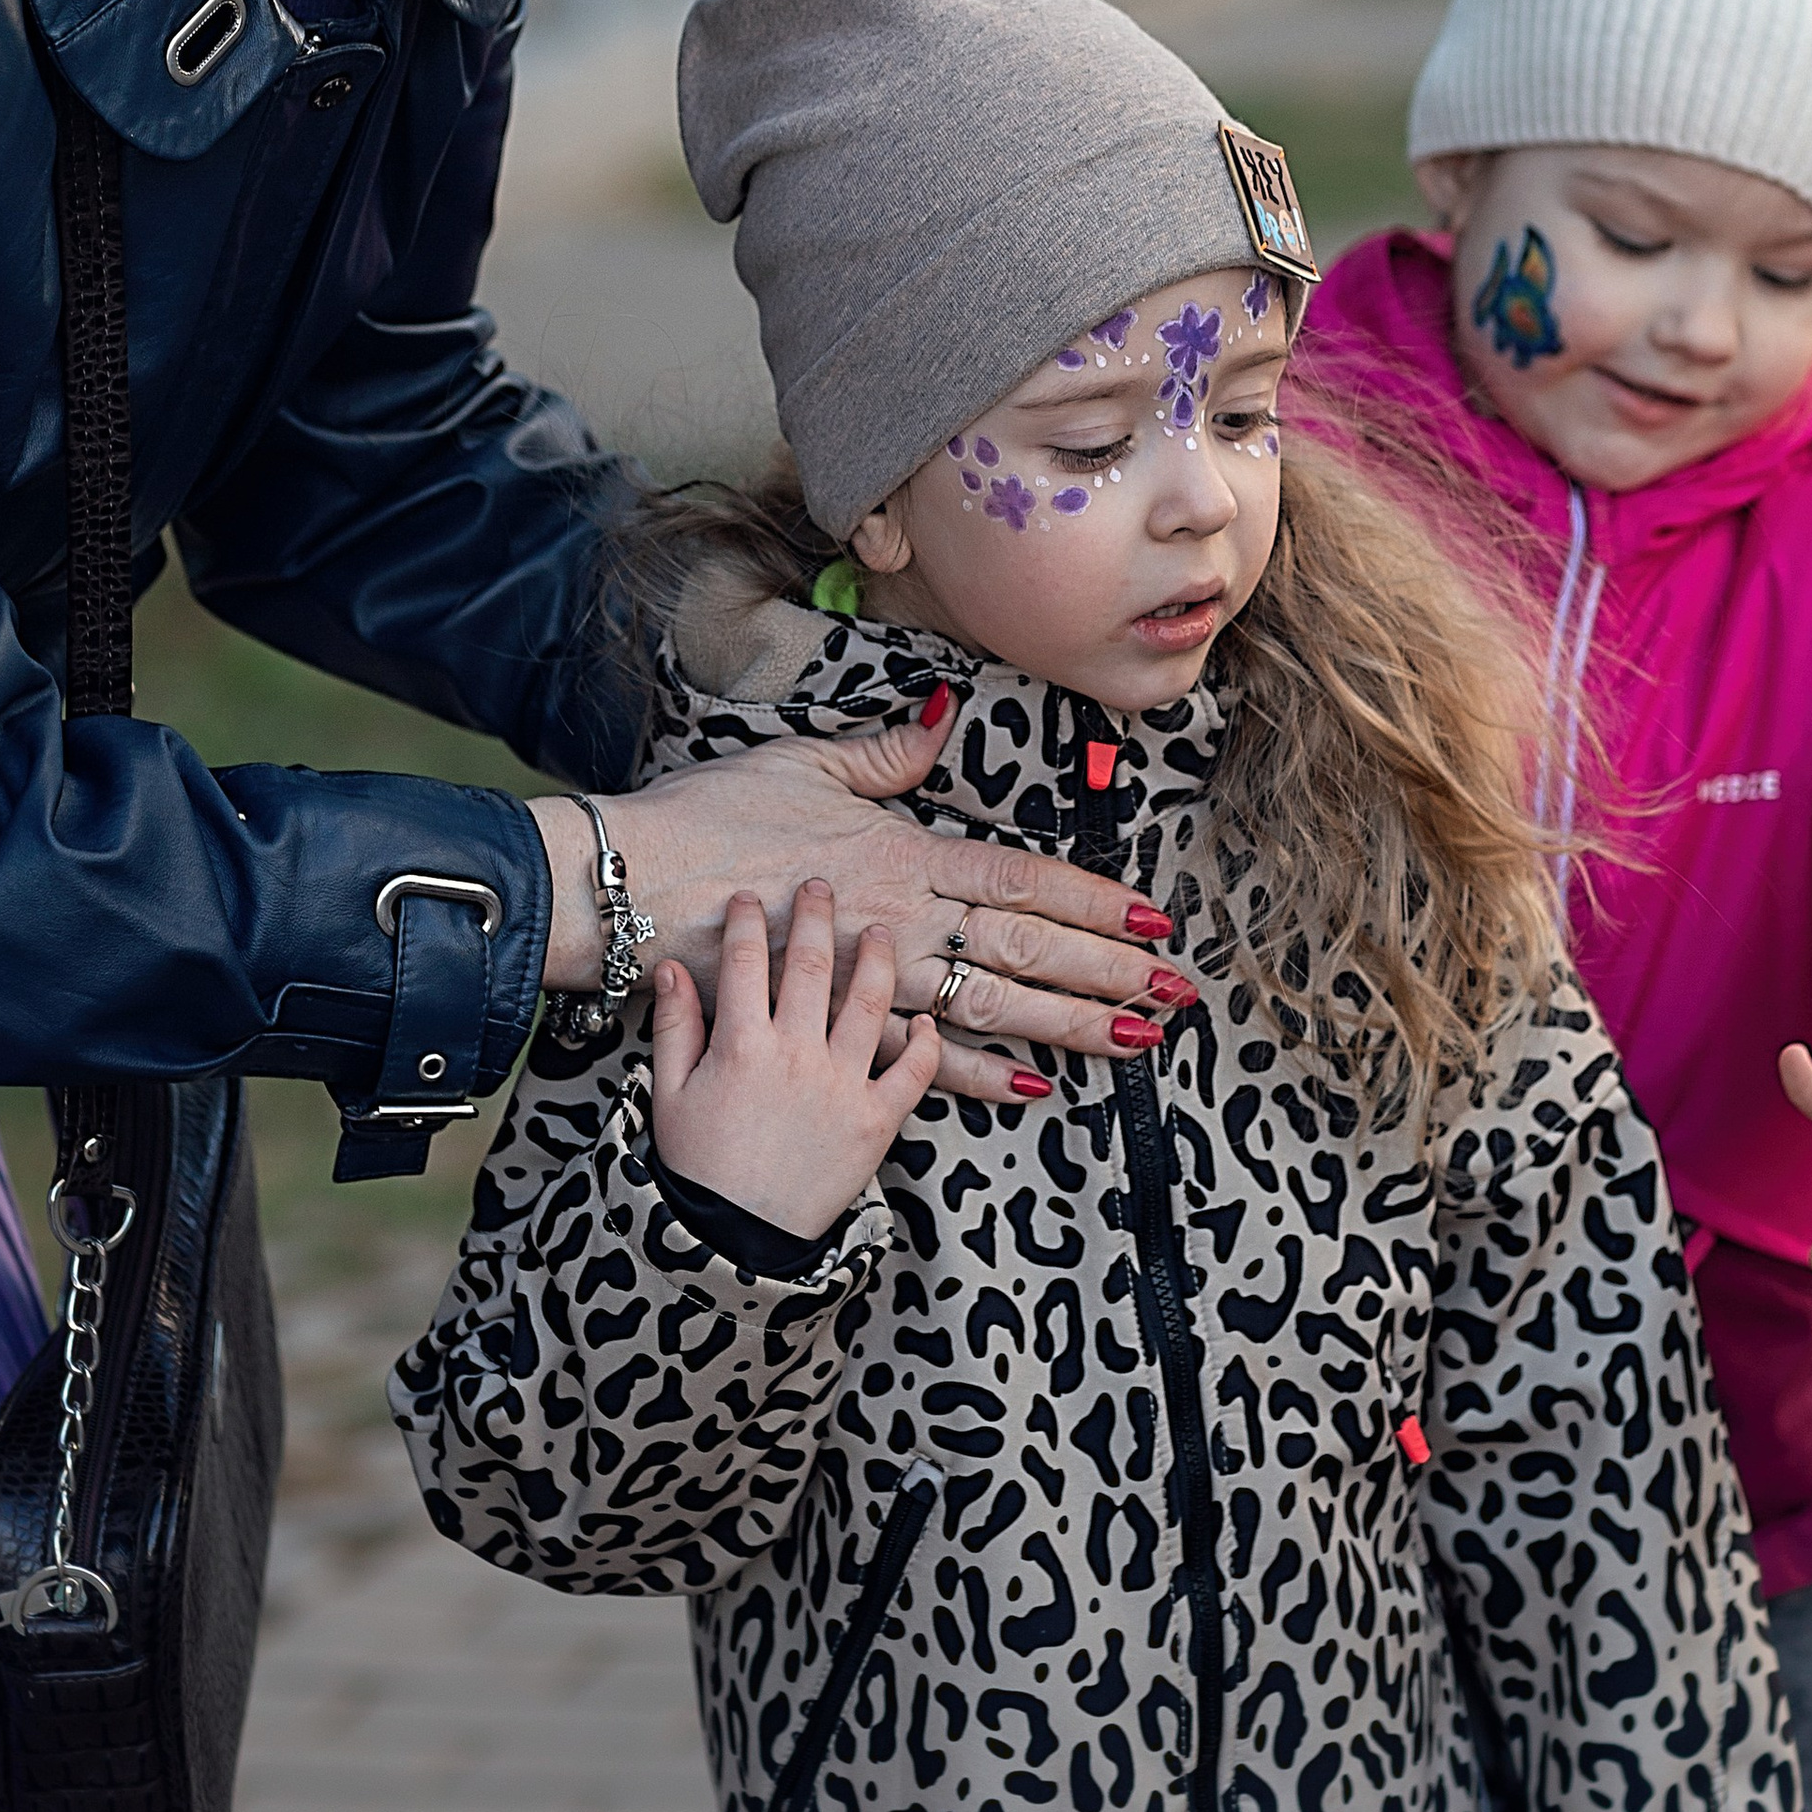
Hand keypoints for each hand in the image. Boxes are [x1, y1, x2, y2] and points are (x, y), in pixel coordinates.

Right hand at [531, 691, 1186, 1108]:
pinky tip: (1034, 1087)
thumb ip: (884, 754)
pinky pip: (923, 1058)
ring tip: (1136, 1036)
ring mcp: (875, 979)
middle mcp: (905, 919)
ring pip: (996, 1004)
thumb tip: (944, 723)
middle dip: (1110, 968)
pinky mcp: (835, 1026)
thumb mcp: (802, 764)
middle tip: (1177, 988)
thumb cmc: (709, 818)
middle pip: (1031, 945)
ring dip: (1073, 1022)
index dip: (1094, 898)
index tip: (1151, 914)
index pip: (1023, 877)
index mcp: (904, 852)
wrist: (634, 887)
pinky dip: (982, 1075)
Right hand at [642, 882, 937, 1238]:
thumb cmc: (700, 1172)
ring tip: (879, 931)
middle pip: (813, 965)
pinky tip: (923, 1018)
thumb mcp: (671, 1094)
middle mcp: (798, 1055)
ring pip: (870, 1002)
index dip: (749, 921)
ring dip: (877, 959)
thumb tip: (670, 967)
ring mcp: (843, 1085)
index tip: (750, 898)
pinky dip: (925, 1041)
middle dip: (816, 916)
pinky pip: (914, 1071)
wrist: (738, 1243)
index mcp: (742, 1045)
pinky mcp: (878, 1120)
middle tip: (819, 887)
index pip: (748, 961)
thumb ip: (674, 1025)